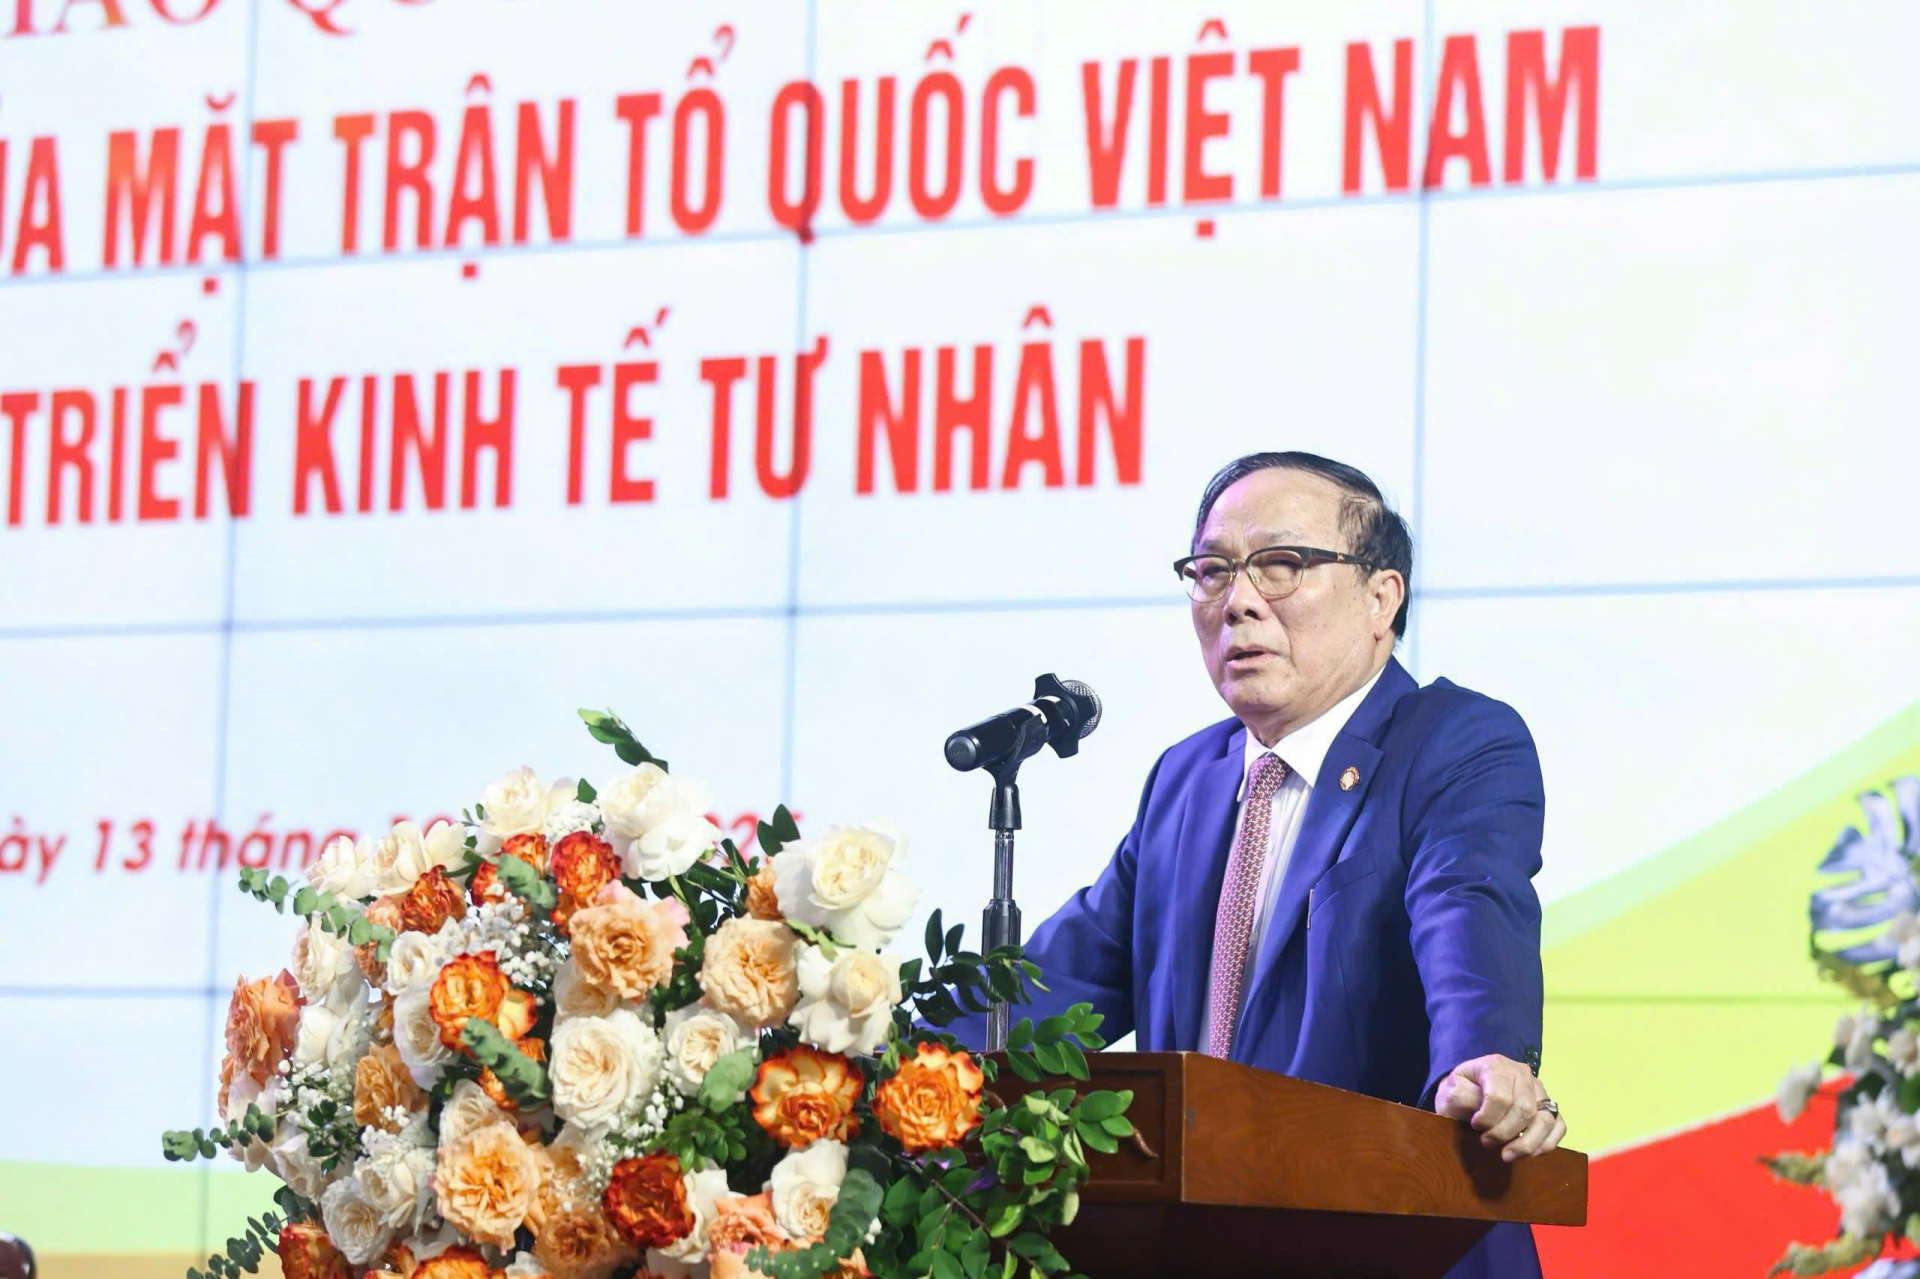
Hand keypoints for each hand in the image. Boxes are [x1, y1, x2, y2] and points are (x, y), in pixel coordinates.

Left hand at [1433, 1053, 1565, 1162]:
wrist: (1470, 1088)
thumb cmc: (1461, 1090)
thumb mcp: (1450, 1089)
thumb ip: (1461, 1097)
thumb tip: (1480, 1110)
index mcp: (1497, 1066)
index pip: (1500, 1096)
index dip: (1488, 1118)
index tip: (1474, 1126)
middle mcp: (1523, 1074)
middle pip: (1525, 1110)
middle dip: (1504, 1133)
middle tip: (1486, 1142)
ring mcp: (1539, 1090)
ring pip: (1545, 1120)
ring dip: (1527, 1144)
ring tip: (1506, 1155)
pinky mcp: (1549, 1106)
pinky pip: (1559, 1126)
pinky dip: (1546, 1143)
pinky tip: (1529, 1153)